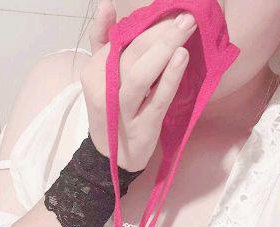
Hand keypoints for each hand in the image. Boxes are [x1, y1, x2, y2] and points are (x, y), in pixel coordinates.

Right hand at [81, 0, 196, 171]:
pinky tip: (182, 58)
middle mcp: (103, 91)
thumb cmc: (112, 110)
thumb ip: (104, 40)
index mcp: (93, 72)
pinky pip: (157, 99)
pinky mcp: (142, 127)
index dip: (145, 24)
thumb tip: (107, 4)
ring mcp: (122, 111)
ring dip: (164, 49)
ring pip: (140, 75)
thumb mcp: (102, 76)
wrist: (113, 158)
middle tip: (185, 15)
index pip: (119, 41)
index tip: (169, 10)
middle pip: (131, 54)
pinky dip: (170, 78)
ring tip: (186, 27)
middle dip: (159, 32)